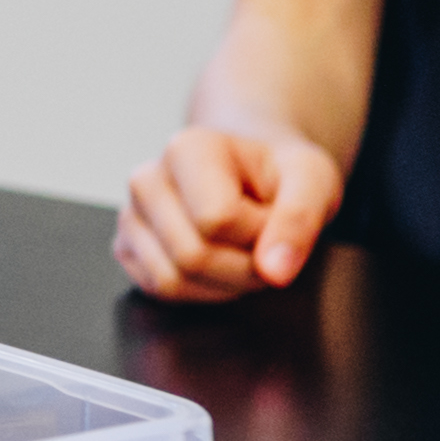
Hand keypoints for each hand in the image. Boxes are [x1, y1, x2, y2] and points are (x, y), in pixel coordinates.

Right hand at [117, 128, 338, 299]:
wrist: (254, 174)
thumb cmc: (280, 173)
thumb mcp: (313, 181)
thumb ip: (300, 220)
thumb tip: (275, 271)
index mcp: (186, 148)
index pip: (217, 220)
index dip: (259, 234)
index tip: (274, 214)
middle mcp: (146, 179)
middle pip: (192, 256)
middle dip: (244, 267)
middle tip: (265, 243)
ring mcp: (131, 215)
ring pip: (172, 280)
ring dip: (224, 283)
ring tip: (242, 252)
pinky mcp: (126, 247)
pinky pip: (159, 290)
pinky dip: (199, 292)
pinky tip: (219, 265)